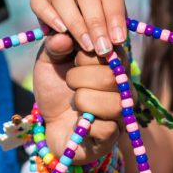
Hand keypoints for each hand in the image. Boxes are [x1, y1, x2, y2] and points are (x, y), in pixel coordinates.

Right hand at [30, 0, 128, 55]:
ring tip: (86, 46)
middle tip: (102, 48)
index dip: (115, 15)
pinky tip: (60, 32)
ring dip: (75, 23)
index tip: (118, 40)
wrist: (83, 50)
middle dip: (96, 23)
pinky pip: (38, 2)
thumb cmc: (105, 36)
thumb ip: (99, 40)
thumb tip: (68, 39)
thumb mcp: (110, 38)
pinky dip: (48, 16)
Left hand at [32, 36, 122, 164]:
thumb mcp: (49, 62)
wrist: (50, 125)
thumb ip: (54, 45)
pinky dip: (84, 124)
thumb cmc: (55, 89)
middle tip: (69, 81)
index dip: (86, 52)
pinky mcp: (113, 136)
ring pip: (113, 103)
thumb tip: (64, 36)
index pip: (113, 49)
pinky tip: (79, 122)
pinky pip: (106, 128)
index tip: (71, 57)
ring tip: (74, 102)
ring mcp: (122, 112)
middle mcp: (124, 86)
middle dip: (79, 77)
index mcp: (113, 63)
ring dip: (82, 100)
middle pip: (111, 76)